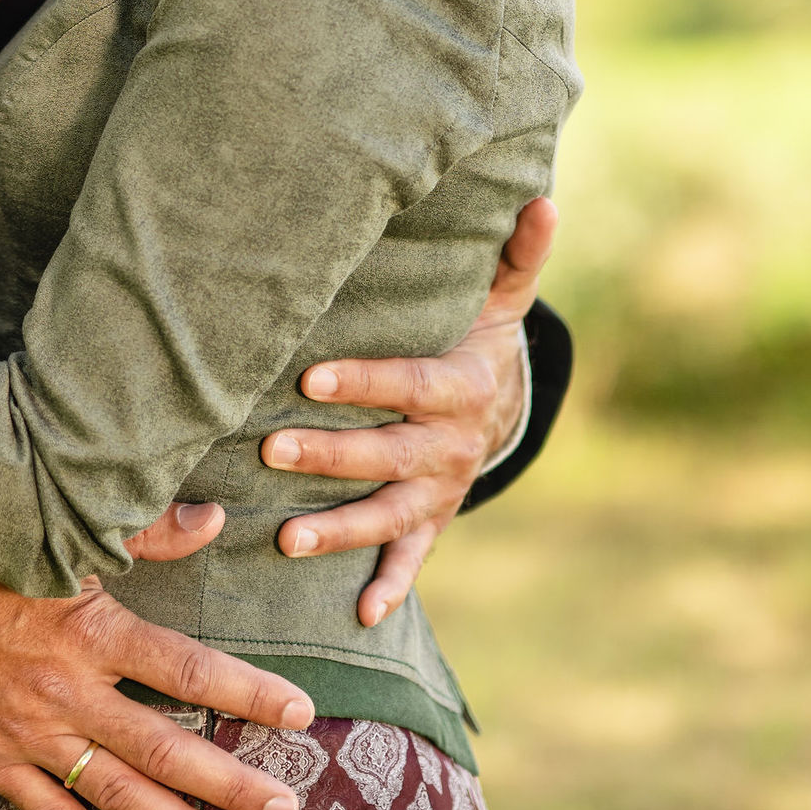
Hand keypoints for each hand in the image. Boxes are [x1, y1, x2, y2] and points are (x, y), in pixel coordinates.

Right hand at [0, 544, 314, 809]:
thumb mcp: (61, 537)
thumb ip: (145, 533)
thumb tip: (214, 518)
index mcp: (90, 630)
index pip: (187, 669)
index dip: (248, 691)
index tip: (300, 711)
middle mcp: (67, 692)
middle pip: (164, 749)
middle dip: (230, 783)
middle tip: (285, 809)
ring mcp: (29, 735)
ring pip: (117, 794)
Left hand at [261, 197, 558, 630]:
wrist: (501, 404)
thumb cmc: (476, 335)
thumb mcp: (499, 297)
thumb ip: (514, 254)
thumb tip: (539, 196)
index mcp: (461, 386)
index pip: (408, 385)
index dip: (363, 383)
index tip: (310, 378)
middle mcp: (450, 445)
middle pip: (386, 454)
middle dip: (329, 455)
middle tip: (271, 450)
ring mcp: (440, 489)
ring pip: (388, 514)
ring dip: (339, 529)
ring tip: (285, 538)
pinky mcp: (432, 522)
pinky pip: (412, 558)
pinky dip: (389, 586)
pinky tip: (360, 613)